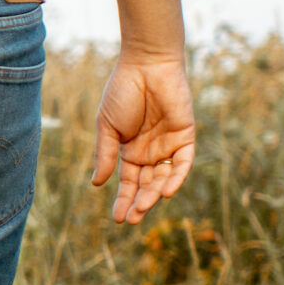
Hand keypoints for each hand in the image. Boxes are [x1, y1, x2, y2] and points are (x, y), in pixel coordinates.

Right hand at [89, 54, 195, 223]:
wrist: (145, 65)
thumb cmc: (122, 91)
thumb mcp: (107, 127)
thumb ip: (105, 154)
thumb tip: (97, 183)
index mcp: (130, 150)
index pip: (128, 182)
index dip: (123, 200)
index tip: (117, 219)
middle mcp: (151, 151)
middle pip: (147, 184)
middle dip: (139, 203)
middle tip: (131, 220)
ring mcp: (169, 145)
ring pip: (164, 178)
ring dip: (155, 195)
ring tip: (143, 208)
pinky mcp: (185, 136)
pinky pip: (183, 163)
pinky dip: (177, 178)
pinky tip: (165, 192)